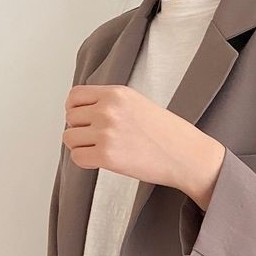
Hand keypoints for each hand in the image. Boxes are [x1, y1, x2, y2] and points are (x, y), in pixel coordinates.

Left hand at [62, 85, 224, 208]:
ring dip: (80, 146)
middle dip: (79, 129)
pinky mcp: (106, 156)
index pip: (74, 96)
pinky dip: (84, 161)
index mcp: (116, 94)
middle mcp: (108, 110)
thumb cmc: (167, 134)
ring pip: (69, 138)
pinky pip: (77, 157)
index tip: (82, 120)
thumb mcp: (137, 103)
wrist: (186, 155)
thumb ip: (110, 103)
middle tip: (95, 139)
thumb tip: (83, 113)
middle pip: (70, 117)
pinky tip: (100, 162)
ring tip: (99, 151)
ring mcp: (106, 133)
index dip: (74, 110)